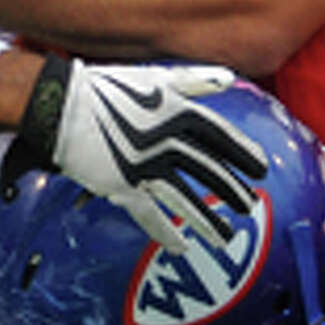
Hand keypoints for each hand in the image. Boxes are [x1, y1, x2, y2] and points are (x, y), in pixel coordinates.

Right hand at [19, 54, 266, 252]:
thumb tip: (229, 79)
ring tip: (225, 237)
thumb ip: (195, 80)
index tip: (261, 168)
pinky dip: (165, 233)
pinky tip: (181, 247)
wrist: (63, 107)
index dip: (243, 154)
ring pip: (186, 200)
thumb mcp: (157, 77)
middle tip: (250, 205)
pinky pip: (150, 216)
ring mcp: (149, 168)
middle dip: (232, 190)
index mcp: (180, 114)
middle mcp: (170, 143)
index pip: (222, 138)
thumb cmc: (110, 88)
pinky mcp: (125, 187)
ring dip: (208, 221)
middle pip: (209, 172)